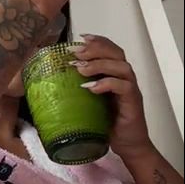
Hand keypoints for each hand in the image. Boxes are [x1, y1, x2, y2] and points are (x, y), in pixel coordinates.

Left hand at [70, 34, 153, 160]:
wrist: (128, 145)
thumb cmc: (107, 123)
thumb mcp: (89, 103)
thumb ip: (78, 90)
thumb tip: (51, 83)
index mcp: (115, 75)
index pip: (110, 50)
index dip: (97, 41)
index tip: (80, 38)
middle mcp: (125, 78)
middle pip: (116, 53)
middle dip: (95, 49)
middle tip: (75, 53)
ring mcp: (131, 89)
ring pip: (121, 66)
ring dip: (99, 64)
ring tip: (81, 70)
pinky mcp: (133, 102)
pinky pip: (124, 87)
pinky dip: (107, 84)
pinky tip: (92, 88)